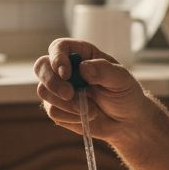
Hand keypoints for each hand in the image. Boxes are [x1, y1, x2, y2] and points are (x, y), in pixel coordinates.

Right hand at [33, 38, 155, 141]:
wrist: (126, 122)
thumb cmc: (125, 94)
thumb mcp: (121, 79)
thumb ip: (104, 71)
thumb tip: (83, 67)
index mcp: (81, 54)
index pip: (59, 47)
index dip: (57, 57)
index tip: (66, 73)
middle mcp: (66, 69)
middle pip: (42, 66)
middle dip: (52, 82)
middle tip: (69, 94)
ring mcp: (59, 89)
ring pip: (44, 91)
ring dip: (66, 104)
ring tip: (91, 110)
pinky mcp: (57, 108)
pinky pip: (53, 112)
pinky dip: (70, 117)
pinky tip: (87, 116)